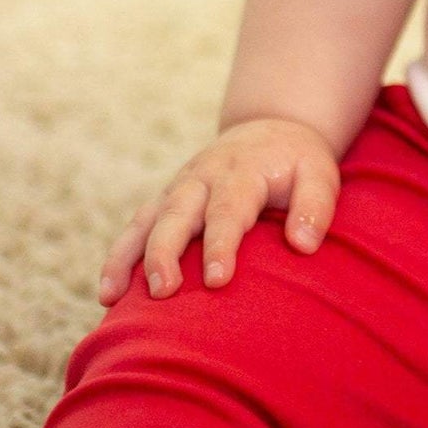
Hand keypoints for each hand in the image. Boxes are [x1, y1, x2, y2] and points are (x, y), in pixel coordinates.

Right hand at [98, 117, 340, 303]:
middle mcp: (201, 178)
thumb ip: (315, 206)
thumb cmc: (297, 162)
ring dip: (128, 257)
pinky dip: (119, 257)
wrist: (270, 130)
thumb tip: (303, 245)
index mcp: (240, 172)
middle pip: (176, 214)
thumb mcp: (319, 174)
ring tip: (112, 297)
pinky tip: (108, 293)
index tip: (217, 281)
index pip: (228, 210)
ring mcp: (179, 188)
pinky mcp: (166, 200)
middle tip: (163, 292)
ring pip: (146, 220)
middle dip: (165, 253)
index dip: (221, 245)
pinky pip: (136, 227)